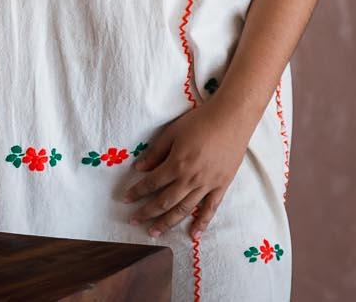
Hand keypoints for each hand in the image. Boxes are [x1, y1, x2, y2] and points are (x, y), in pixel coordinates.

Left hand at [125, 99, 254, 238]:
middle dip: (148, 212)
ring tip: (155, 232)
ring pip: (184, 209)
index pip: (152, 183)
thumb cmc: (198, 122)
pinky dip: (202, 223)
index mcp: (176, 164)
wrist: (230, 120)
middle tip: (134, 221)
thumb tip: (139, 169)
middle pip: (165, 201)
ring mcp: (207, 185)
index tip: (125, 199)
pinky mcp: (222, 186)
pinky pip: (211, 209)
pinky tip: (193, 235)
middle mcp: (190, 179)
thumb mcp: (172, 133)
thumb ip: (156, 152)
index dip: (137, 192)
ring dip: (168, 222)